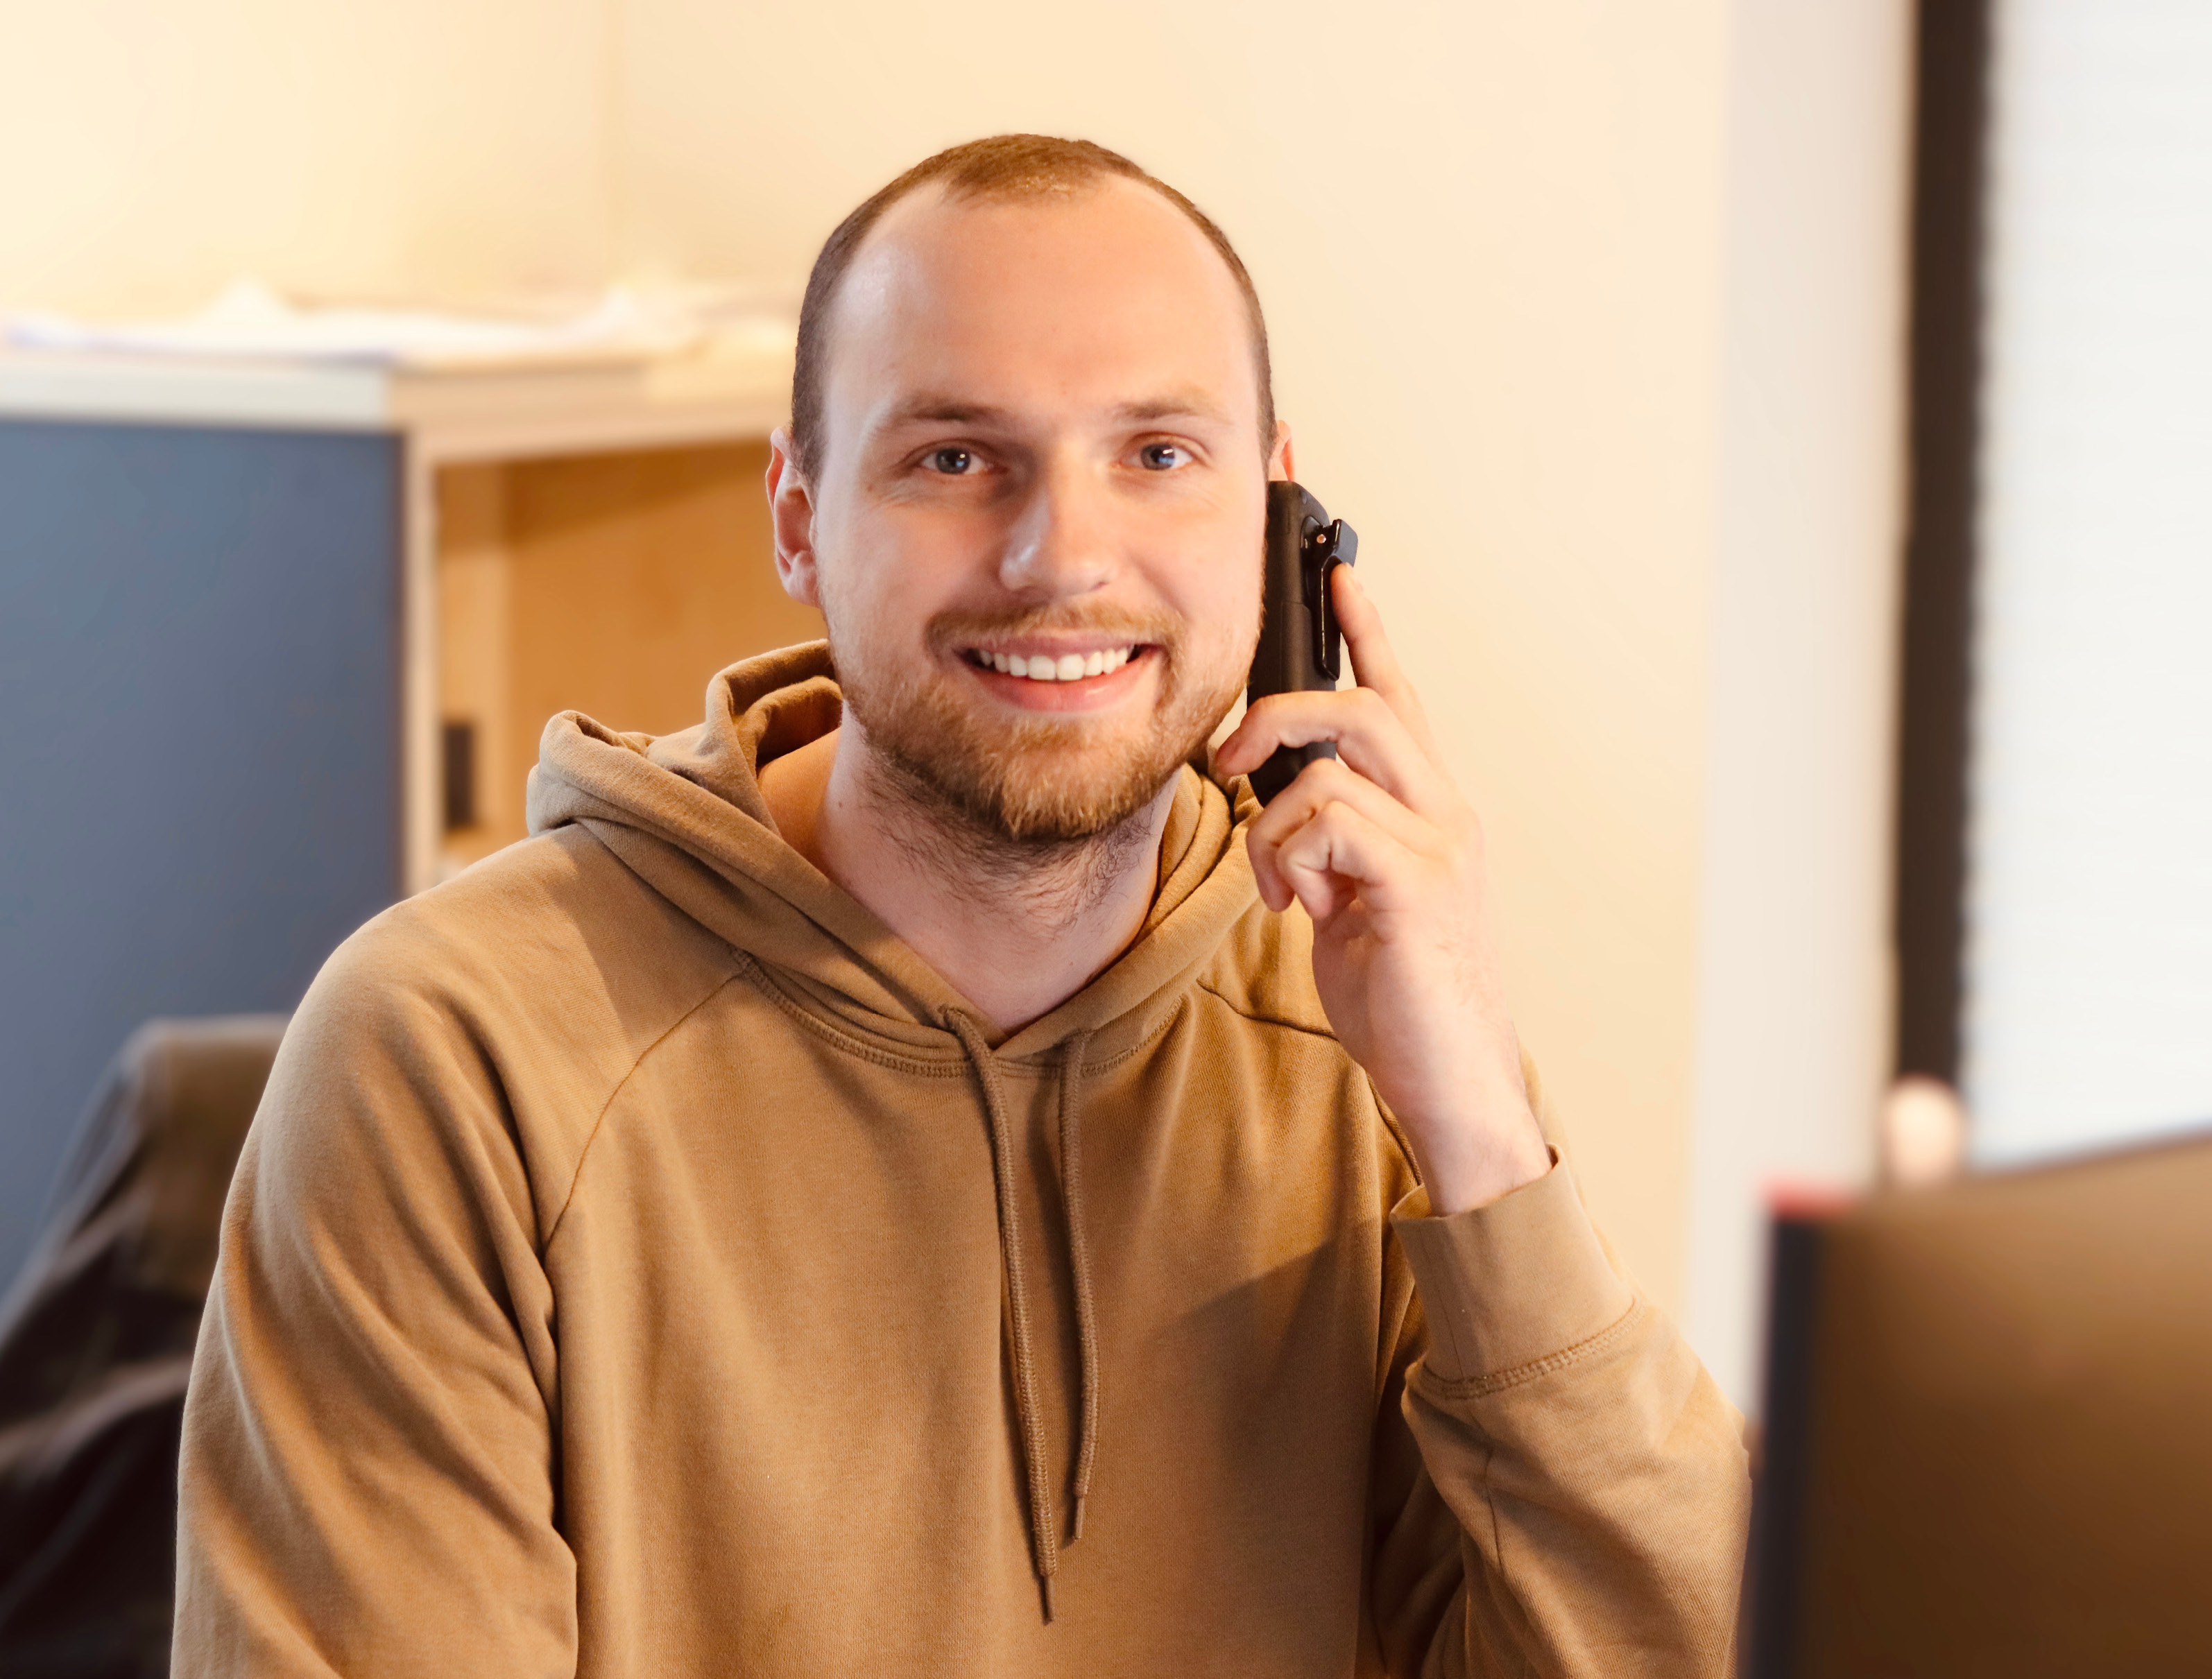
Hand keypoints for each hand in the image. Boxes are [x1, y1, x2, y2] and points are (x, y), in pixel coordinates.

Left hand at [1214, 566, 1549, 1214]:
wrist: (1452, 1083)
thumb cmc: (1400, 996)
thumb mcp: (1347, 899)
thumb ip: (1324, 840)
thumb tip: (1274, 796)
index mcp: (1430, 810)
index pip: (1398, 695)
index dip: (1367, 629)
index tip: (1336, 571)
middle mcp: (1446, 812)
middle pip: (1364, 704)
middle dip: (1280, 712)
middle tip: (1229, 760)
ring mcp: (1441, 845)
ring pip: (1336, 759)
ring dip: (1276, 817)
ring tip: (1281, 885)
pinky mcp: (1420, 883)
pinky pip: (1328, 821)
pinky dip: (1289, 858)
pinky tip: (1299, 911)